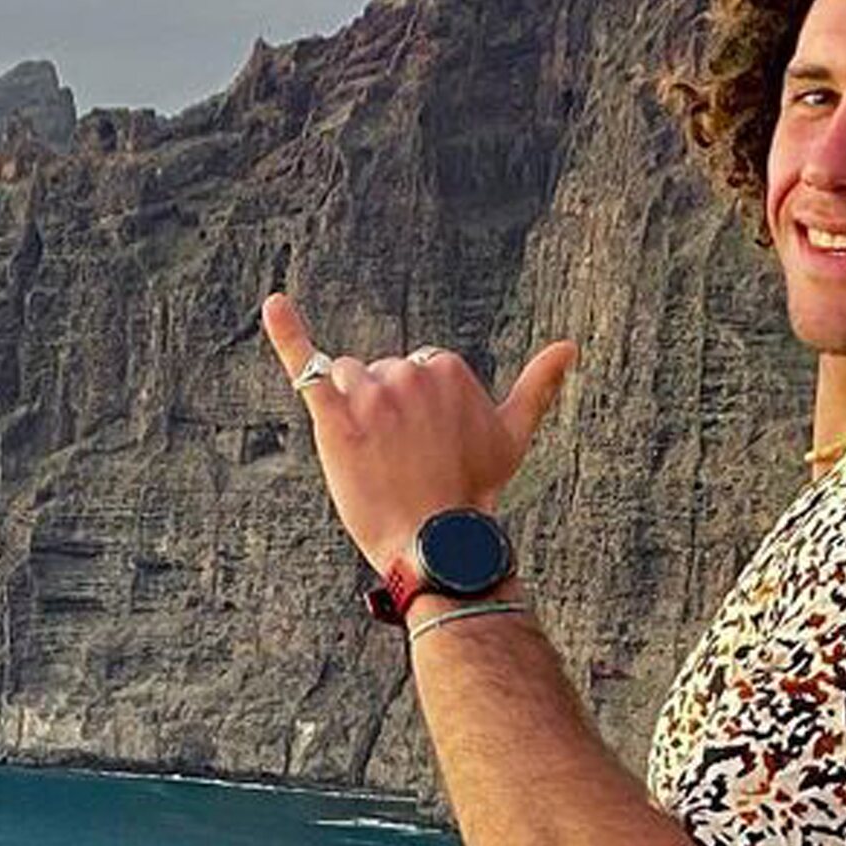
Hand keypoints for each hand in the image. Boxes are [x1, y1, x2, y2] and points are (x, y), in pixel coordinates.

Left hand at [260, 292, 577, 571]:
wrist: (433, 541)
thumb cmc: (473, 489)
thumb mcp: (512, 434)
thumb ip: (538, 385)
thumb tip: (570, 345)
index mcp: (446, 367)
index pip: (413, 369)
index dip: (416, 411)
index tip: (430, 446)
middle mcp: (409, 372)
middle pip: (378, 373)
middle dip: (383, 412)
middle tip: (403, 460)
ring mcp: (371, 394)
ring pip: (345, 379)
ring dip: (352, 413)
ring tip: (374, 458)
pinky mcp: (334, 417)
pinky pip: (306, 366)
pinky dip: (287, 332)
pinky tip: (274, 304)